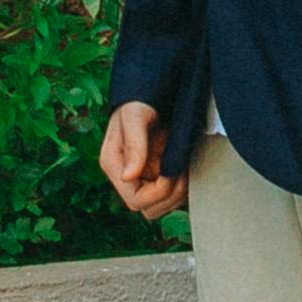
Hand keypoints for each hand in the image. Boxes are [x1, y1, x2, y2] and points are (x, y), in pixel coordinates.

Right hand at [99, 99, 182, 219]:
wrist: (150, 92)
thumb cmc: (139, 101)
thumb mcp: (135, 116)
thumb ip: (134, 144)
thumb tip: (128, 176)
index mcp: (114, 166)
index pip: (135, 201)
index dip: (158, 193)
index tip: (173, 173)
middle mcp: (126, 177)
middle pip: (149, 209)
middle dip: (170, 195)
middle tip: (183, 171)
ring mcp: (142, 178)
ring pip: (162, 206)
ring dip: (178, 192)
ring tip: (185, 167)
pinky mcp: (157, 175)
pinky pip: (171, 195)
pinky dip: (182, 188)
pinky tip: (187, 168)